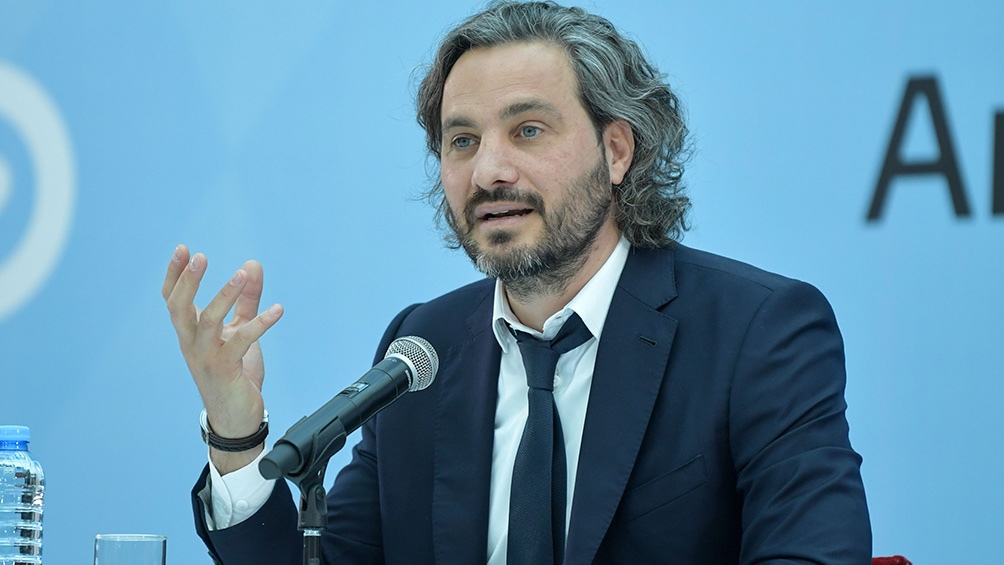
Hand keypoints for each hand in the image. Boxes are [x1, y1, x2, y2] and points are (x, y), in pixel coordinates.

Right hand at [162, 245, 282, 471]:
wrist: (236, 417)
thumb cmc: (234, 372)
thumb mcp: (239, 330)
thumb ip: (246, 299)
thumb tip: (252, 265)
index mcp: (190, 332)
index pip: (173, 300)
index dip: (175, 275)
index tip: (183, 248)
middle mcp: (191, 343)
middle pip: (179, 307)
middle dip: (187, 281)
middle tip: (200, 256)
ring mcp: (206, 357)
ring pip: (208, 321)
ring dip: (225, 296)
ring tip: (242, 275)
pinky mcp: (225, 370)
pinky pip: (241, 341)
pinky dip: (260, 324)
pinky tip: (278, 310)